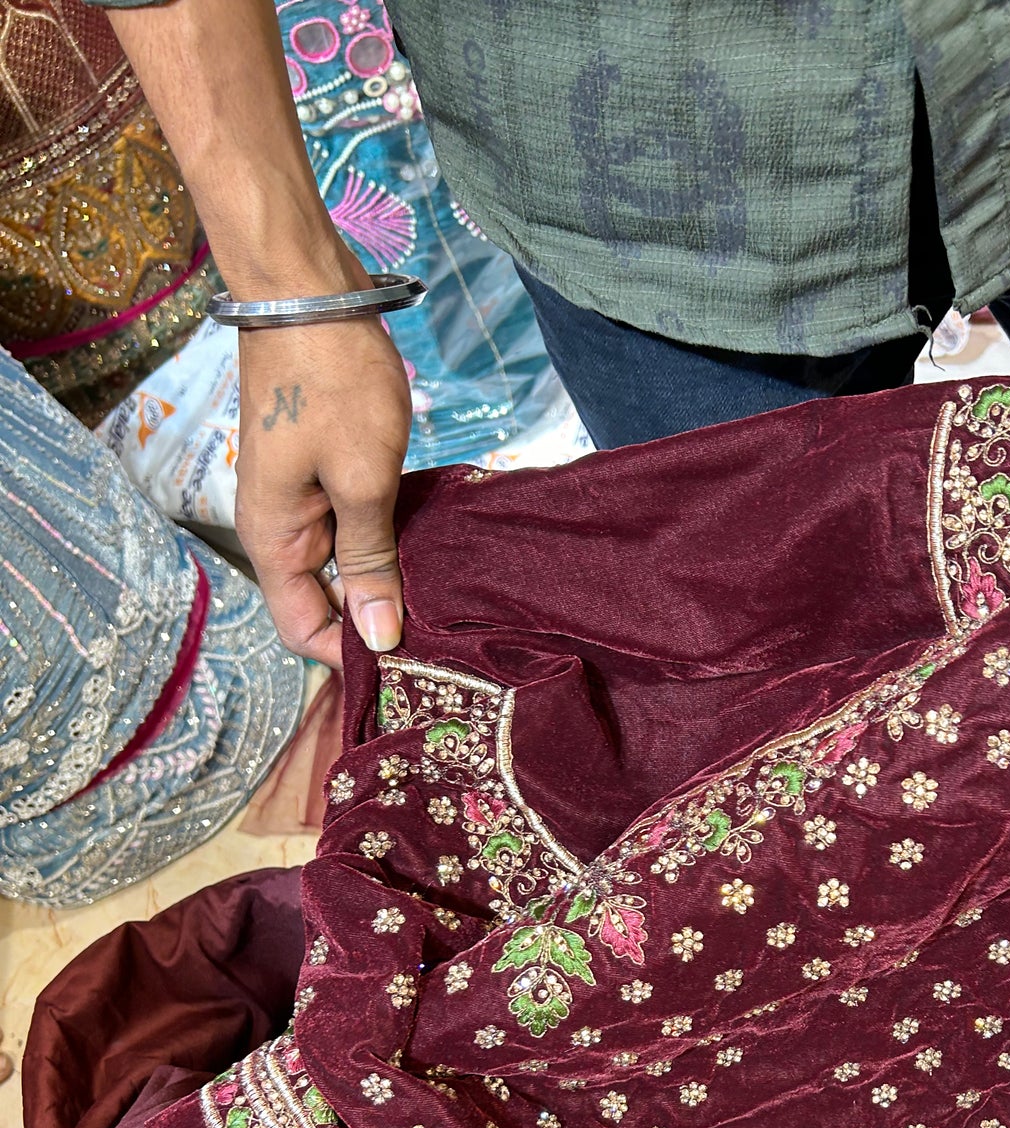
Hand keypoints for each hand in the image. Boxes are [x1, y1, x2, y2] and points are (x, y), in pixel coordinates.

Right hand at [236, 301, 412, 667]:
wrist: (307, 290)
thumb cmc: (334, 382)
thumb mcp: (362, 480)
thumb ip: (369, 560)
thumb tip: (377, 637)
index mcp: (274, 539)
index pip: (301, 628)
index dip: (348, 653)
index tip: (405, 662)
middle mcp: (280, 527)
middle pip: (322, 601)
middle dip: (373, 620)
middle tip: (439, 634)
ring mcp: (301, 496)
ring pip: (341, 564)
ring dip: (385, 579)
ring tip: (443, 596)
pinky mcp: (323, 469)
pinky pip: (351, 525)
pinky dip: (386, 540)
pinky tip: (430, 547)